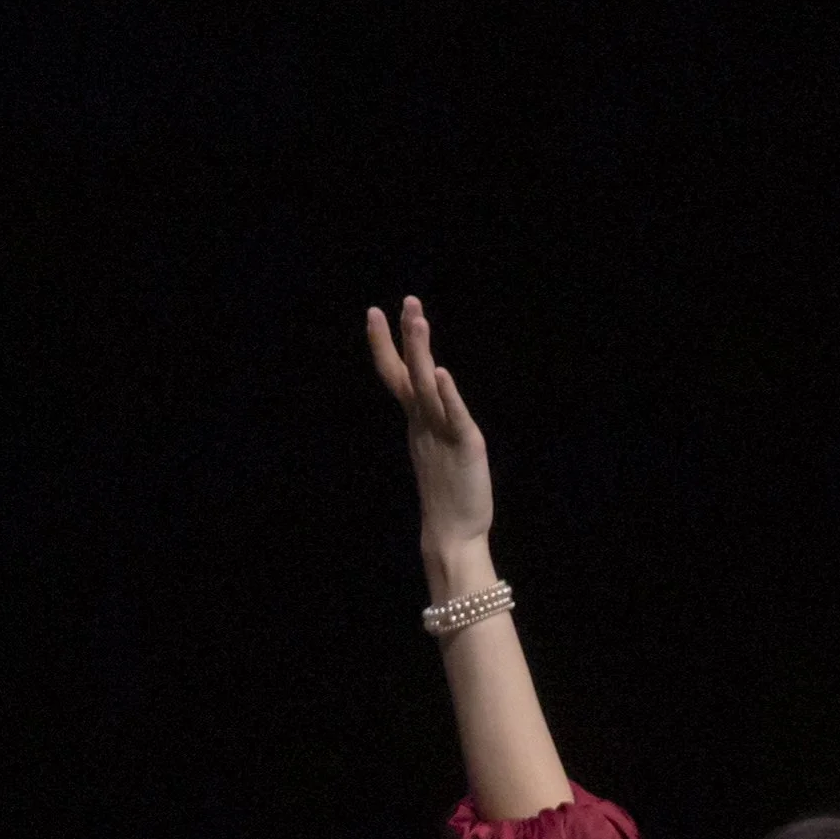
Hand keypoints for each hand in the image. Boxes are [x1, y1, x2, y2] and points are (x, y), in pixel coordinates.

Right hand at [366, 296, 493, 558]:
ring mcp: (441, 433)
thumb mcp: (436, 449)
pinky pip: (453, 416)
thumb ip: (433, 422)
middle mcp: (424, 423)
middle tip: (407, 301)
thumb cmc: (448, 497)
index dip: (385, 344)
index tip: (374, 312)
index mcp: (418, 422)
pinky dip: (447, 394)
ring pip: (427, 386)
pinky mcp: (465, 446)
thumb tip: (432, 399)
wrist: (453, 537)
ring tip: (418, 320)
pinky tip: (440, 372)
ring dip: (421, 352)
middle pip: (408, 374)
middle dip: (405, 337)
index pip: (397, 376)